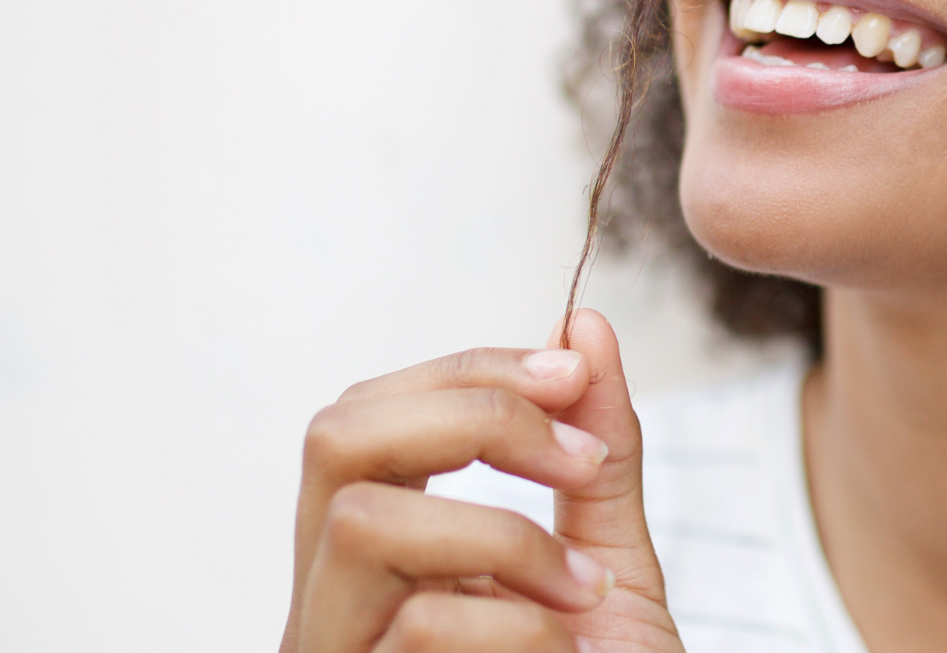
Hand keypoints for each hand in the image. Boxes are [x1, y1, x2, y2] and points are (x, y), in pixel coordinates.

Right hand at [280, 309, 684, 652]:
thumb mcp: (612, 566)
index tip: (574, 375)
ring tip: (583, 591)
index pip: (369, 411)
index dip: (470, 371)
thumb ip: (598, 453)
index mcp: (380, 556)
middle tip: (576, 453)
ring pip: (360, 522)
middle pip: (334, 436)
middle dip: (470, 413)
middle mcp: (333, 602)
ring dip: (499, 533)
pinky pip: (414, 625)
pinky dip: (514, 622)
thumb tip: (582, 323)